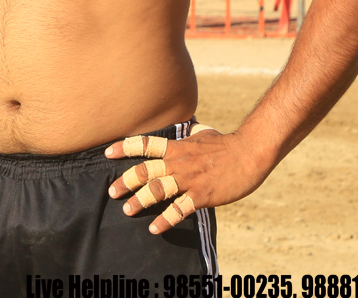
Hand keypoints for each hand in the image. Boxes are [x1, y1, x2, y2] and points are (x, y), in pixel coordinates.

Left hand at [105, 125, 267, 234]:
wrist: (250, 153)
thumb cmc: (227, 143)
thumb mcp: (203, 134)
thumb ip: (190, 135)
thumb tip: (189, 130)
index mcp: (177, 148)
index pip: (145, 145)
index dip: (124, 147)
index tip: (107, 153)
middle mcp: (178, 163)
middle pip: (144, 171)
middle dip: (125, 181)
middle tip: (111, 191)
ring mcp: (189, 179)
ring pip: (157, 190)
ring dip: (140, 201)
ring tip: (127, 210)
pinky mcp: (202, 195)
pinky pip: (179, 209)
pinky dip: (165, 219)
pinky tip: (154, 228)